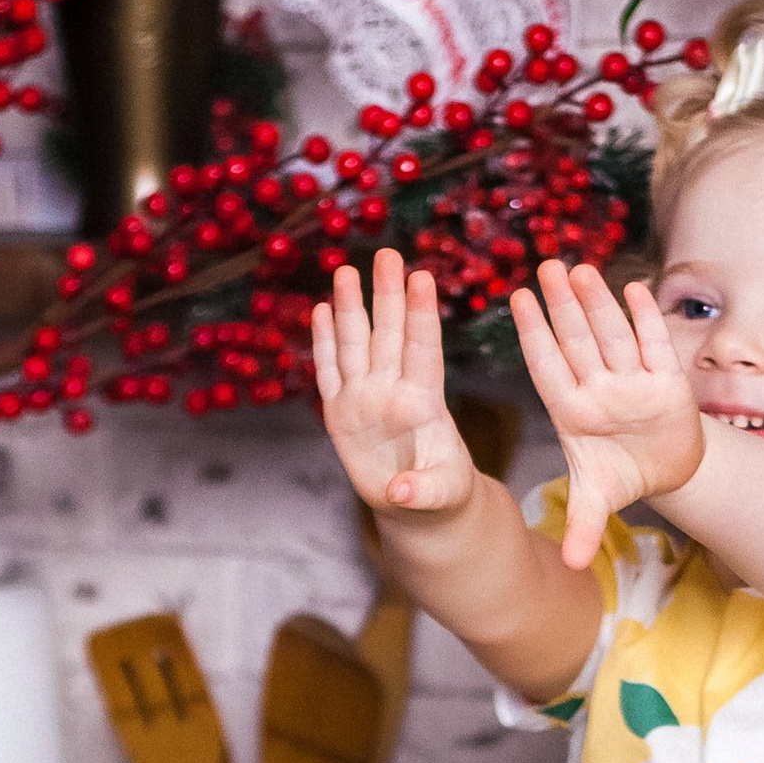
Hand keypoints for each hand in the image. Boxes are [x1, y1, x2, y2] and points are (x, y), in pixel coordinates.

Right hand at [311, 252, 476, 521]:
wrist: (421, 508)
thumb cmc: (442, 494)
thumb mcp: (442, 495)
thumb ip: (424, 491)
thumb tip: (399, 493)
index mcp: (424, 403)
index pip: (423, 349)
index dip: (420, 314)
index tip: (421, 278)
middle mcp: (393, 391)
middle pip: (388, 335)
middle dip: (386, 294)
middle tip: (386, 254)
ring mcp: (365, 399)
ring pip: (356, 345)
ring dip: (351, 308)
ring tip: (347, 270)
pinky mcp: (341, 414)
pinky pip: (329, 373)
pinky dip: (324, 343)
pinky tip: (321, 311)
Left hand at [510, 261, 702, 568]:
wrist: (666, 469)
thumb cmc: (622, 474)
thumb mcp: (597, 500)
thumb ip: (583, 526)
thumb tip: (570, 567)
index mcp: (573, 411)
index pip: (549, 366)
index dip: (536, 334)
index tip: (518, 300)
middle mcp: (599, 388)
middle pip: (578, 340)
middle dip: (564, 305)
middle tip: (546, 266)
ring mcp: (632, 381)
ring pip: (612, 335)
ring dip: (598, 303)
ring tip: (580, 268)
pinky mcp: (666, 382)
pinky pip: (654, 344)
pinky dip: (645, 319)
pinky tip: (633, 289)